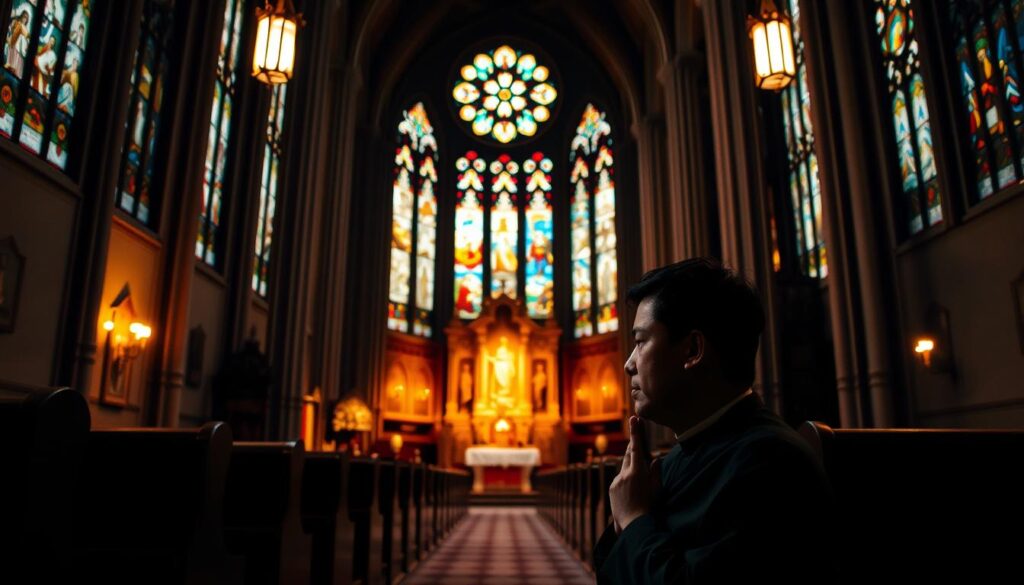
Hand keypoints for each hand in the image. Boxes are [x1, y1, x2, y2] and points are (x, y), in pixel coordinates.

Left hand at [609, 416, 661, 532]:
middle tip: (636, 434)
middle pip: (629, 454)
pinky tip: (632, 493)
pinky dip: (626, 481)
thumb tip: (655, 460)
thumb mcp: (657, 488)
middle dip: (634, 445)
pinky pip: (620, 479)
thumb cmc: (649, 507)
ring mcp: (616, 480)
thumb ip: (655, 472)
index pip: (637, 447)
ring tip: (639, 484)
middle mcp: (624, 473)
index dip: (635, 431)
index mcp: (637, 471)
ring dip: (632, 470)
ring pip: (625, 468)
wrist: (633, 525)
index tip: (634, 418)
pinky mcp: (611, 488)